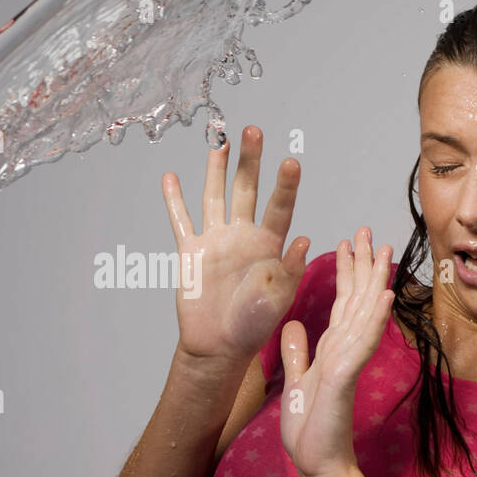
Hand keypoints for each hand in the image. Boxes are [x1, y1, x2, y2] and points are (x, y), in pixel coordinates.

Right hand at [162, 125, 309, 365]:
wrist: (219, 346)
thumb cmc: (253, 326)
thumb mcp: (279, 299)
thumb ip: (289, 270)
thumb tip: (305, 240)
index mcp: (270, 245)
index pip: (280, 208)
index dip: (285, 186)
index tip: (291, 162)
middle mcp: (244, 235)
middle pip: (247, 189)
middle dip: (250, 160)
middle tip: (254, 130)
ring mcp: (217, 240)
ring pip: (215, 196)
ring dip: (217, 168)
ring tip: (219, 139)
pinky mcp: (191, 251)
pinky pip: (181, 220)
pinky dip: (174, 200)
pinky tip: (171, 177)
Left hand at [279, 228, 393, 476]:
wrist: (316, 463)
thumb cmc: (310, 429)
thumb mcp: (296, 380)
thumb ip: (297, 353)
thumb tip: (295, 325)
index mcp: (331, 349)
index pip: (342, 303)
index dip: (345, 273)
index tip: (347, 243)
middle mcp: (344, 350)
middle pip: (357, 299)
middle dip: (364, 264)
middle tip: (369, 230)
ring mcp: (348, 361)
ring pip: (365, 313)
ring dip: (375, 281)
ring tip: (384, 250)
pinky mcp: (346, 376)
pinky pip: (362, 342)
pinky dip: (374, 318)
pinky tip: (384, 296)